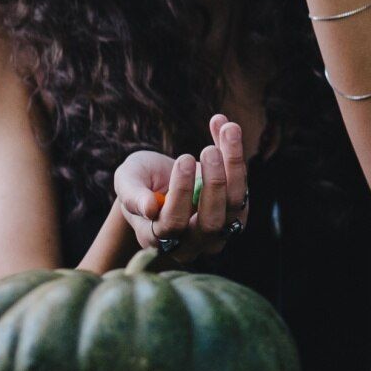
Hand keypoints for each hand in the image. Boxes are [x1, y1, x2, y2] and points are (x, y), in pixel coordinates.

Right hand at [115, 115, 250, 263]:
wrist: (161, 179)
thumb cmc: (139, 182)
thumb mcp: (127, 182)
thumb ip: (131, 195)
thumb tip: (149, 207)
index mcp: (158, 238)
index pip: (174, 224)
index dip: (181, 193)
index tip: (184, 159)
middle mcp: (191, 242)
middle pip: (210, 222)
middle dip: (213, 183)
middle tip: (208, 150)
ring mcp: (217, 230)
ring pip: (235, 204)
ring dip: (234, 165)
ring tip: (228, 130)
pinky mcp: (236, 211)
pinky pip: (243, 186)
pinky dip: (237, 156)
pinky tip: (226, 128)